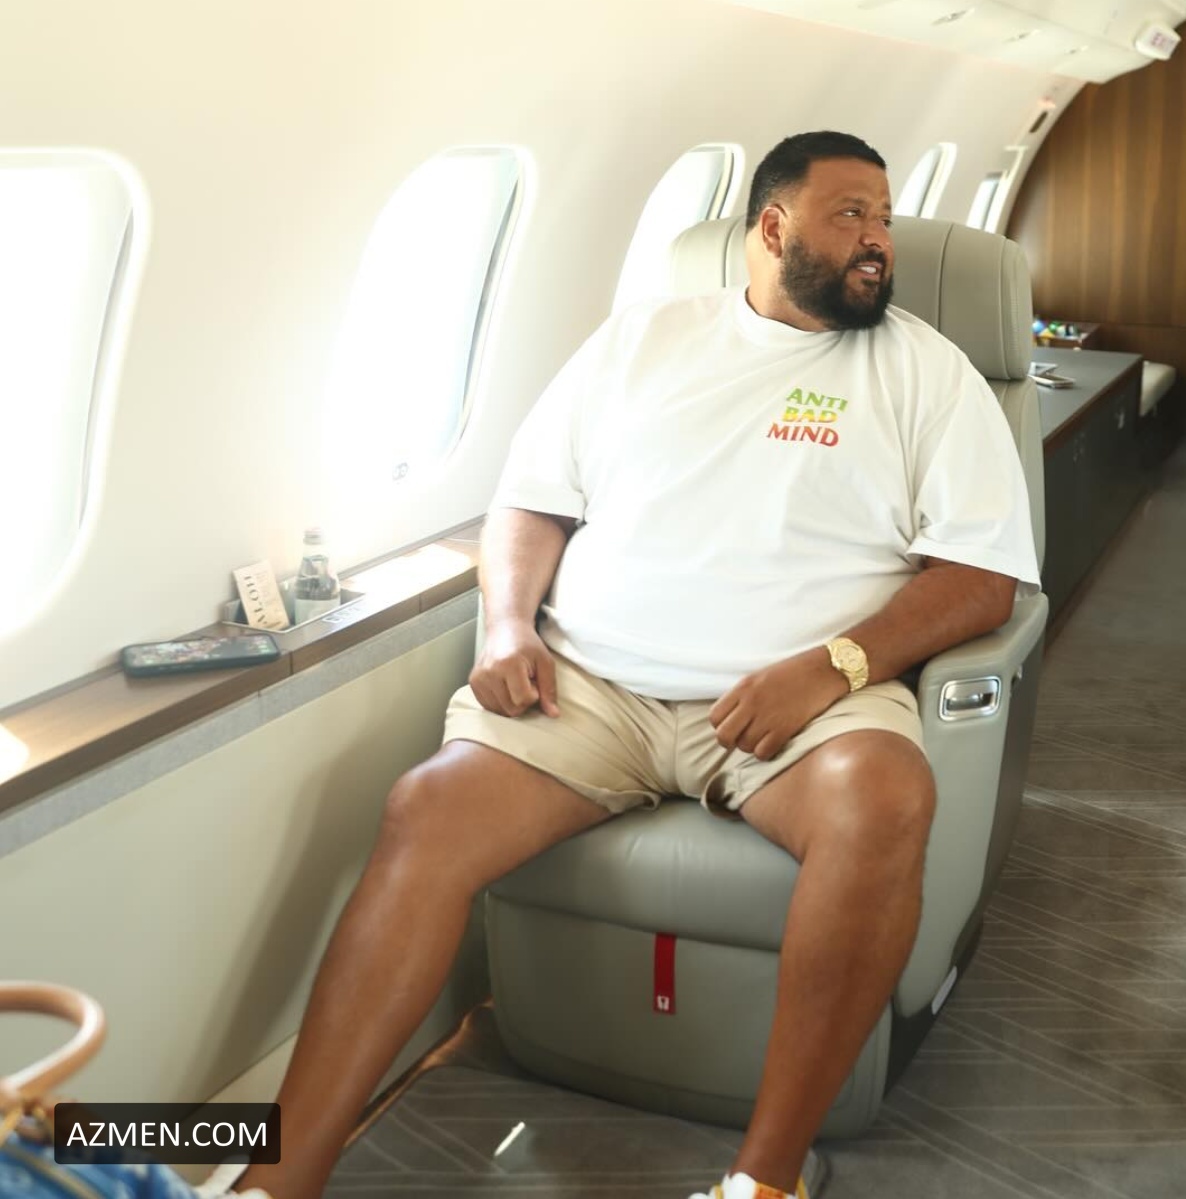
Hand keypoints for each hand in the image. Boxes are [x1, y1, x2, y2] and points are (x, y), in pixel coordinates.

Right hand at [469, 619, 559, 717]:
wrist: (505, 629)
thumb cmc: (527, 645)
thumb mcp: (545, 662)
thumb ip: (549, 689)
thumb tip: (553, 714)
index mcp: (508, 664)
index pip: (523, 699)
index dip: (533, 695)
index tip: (534, 680)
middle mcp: (489, 672)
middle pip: (511, 709)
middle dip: (523, 701)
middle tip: (525, 682)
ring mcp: (478, 678)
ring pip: (500, 711)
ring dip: (511, 701)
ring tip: (514, 683)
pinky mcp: (473, 683)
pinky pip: (489, 707)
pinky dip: (501, 702)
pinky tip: (505, 686)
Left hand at [709, 648, 847, 759]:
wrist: (824, 671)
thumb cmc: (793, 673)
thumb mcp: (760, 677)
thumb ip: (742, 695)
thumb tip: (731, 717)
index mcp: (743, 687)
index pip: (715, 717)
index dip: (721, 726)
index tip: (732, 726)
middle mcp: (751, 703)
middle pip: (724, 736)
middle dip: (730, 741)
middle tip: (743, 738)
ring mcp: (767, 717)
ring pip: (744, 746)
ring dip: (751, 746)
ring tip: (763, 737)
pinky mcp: (785, 729)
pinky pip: (763, 753)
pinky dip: (766, 752)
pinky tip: (774, 743)